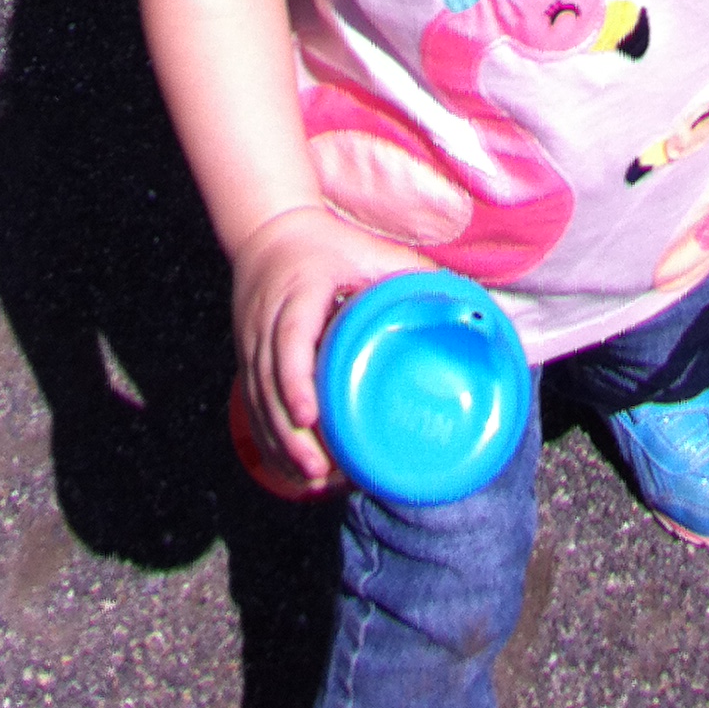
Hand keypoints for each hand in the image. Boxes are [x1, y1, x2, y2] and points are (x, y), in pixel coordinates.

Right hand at [233, 205, 432, 489]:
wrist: (268, 229)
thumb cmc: (327, 243)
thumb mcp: (367, 248)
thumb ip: (408, 270)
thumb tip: (461, 298)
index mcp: (297, 293)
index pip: (289, 339)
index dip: (295, 379)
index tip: (309, 415)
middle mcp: (266, 320)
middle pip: (268, 383)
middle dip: (289, 430)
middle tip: (319, 468)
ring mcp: (251, 342)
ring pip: (258, 400)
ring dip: (280, 443)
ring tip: (312, 477)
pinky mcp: (247, 359)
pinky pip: (252, 404)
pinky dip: (269, 438)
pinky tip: (292, 467)